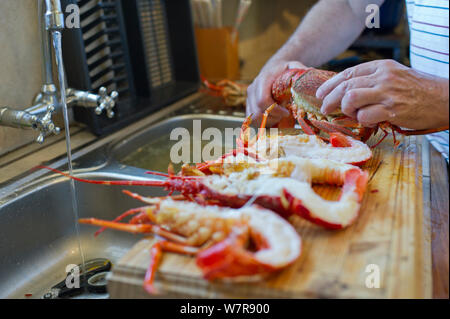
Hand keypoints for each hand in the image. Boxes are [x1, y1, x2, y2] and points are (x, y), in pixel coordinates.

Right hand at [246, 60, 306, 125]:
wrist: (272, 70)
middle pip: (257, 113)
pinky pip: (251, 121)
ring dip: (268, 121)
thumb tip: (310, 72)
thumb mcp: (293, 67)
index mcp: (262, 81)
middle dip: (273, 117)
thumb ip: (300, 69)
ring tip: (279, 116)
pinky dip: (263, 123)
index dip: (275, 110)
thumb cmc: (284, 71)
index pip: (262, 101)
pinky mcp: (248, 107)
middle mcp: (252, 90)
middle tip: (285, 114)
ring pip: (253, 119)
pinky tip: (273, 118)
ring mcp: (248, 99)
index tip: (287, 112)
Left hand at [317, 60, 448, 129]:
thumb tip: (344, 92)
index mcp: (381, 66)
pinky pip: (364, 115)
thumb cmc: (416, 90)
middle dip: (330, 99)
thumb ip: (371, 80)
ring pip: (350, 98)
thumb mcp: (393, 76)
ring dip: (346, 109)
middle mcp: (382, 76)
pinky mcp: (392, 109)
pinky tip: (368, 120)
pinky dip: (361, 120)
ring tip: (352, 114)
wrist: (444, 99)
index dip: (330, 84)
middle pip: (345, 86)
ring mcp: (387, 92)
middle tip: (325, 109)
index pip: (348, 73)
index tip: (320, 94)